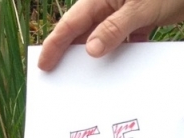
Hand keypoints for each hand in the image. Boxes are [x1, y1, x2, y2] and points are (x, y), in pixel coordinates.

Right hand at [38, 0, 183, 71]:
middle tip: (61, 80)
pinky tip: (120, 76)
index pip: (72, 24)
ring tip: (88, 84)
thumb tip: (91, 50)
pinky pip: (125, 42)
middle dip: (72, 55)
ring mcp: (123, 14)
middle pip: (84, 33)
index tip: (43, 64)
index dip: (55, 44)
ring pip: (104, 40)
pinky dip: (122, 57)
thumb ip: (115, 29)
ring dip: (98, 60)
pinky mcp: (139, 21)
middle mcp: (108, 6)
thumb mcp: (139, 9)